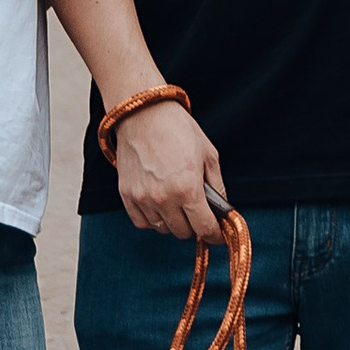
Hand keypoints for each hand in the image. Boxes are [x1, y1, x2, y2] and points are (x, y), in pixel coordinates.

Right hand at [112, 98, 226, 241]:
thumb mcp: (209, 155)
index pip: (204, 228)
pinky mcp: (127, 195)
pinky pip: (142, 223)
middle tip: (197, 212)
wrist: (143, 114)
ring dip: (173, 222)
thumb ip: (218, 186)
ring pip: (163, 229)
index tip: (216, 235)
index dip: (214, 235)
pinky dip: (153, 219)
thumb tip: (223, 210)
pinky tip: (159, 205)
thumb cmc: (178, 130)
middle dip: (194, 225)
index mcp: (188, 188)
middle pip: (183, 232)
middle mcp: (164, 198)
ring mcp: (143, 198)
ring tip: (177, 203)